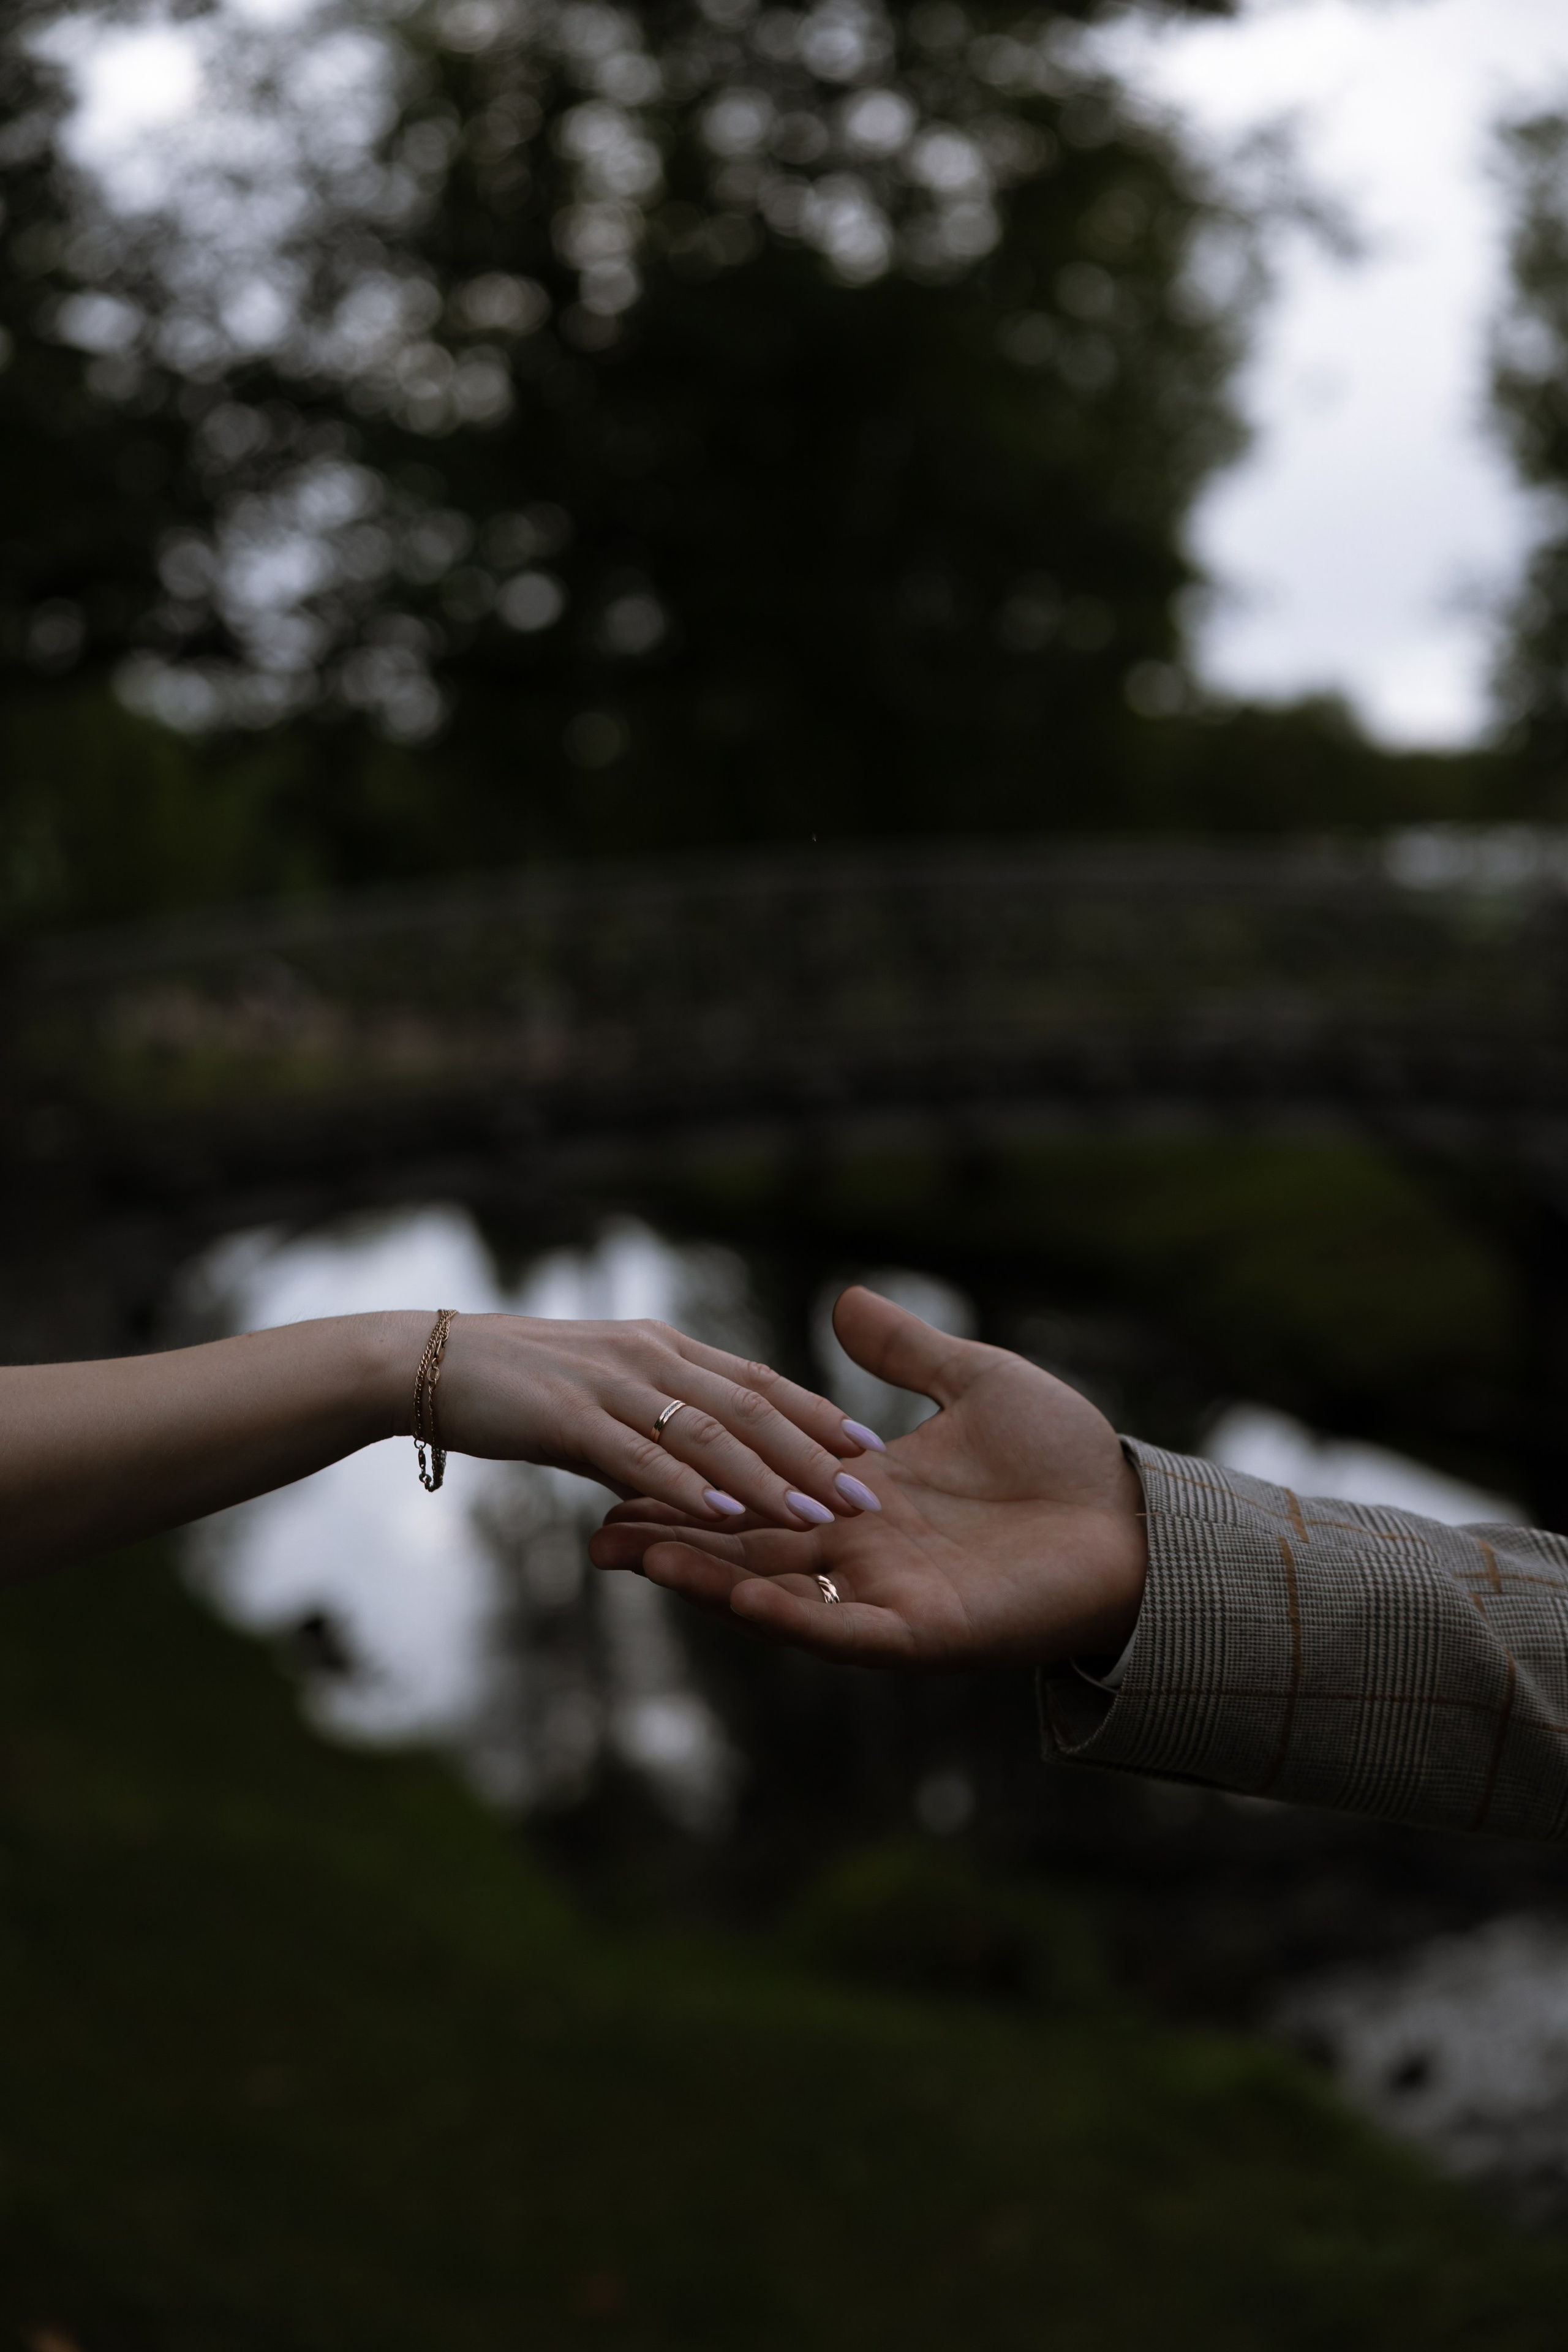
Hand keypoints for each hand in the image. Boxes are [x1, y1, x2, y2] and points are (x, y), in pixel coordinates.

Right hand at [415, 1312, 879, 1531]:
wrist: (424, 1363)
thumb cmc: (513, 1385)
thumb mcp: (600, 1397)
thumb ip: (651, 1430)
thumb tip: (700, 1478)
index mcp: (661, 1348)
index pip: (758, 1380)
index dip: (817, 1413)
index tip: (870, 1446)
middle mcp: (646, 1357)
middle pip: (749, 1406)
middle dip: (813, 1454)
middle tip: (867, 1494)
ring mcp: (608, 1384)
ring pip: (705, 1431)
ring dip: (765, 1476)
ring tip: (815, 1515)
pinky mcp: (565, 1416)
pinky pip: (638, 1454)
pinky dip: (685, 1485)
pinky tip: (723, 1514)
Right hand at [587, 1287, 1148, 1664]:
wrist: (1137, 1519)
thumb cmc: (1065, 1456)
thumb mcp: (974, 1382)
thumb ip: (905, 1352)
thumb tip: (844, 1302)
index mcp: (867, 1498)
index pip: (760, 1490)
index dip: (695, 1482)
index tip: (624, 1466)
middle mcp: (865, 1553)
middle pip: (748, 1547)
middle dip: (674, 1539)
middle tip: (596, 1528)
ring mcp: (890, 1596)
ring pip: (779, 1592)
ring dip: (710, 1577)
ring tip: (638, 1555)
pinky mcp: (925, 1633)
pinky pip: (846, 1629)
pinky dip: (795, 1617)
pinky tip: (742, 1598)